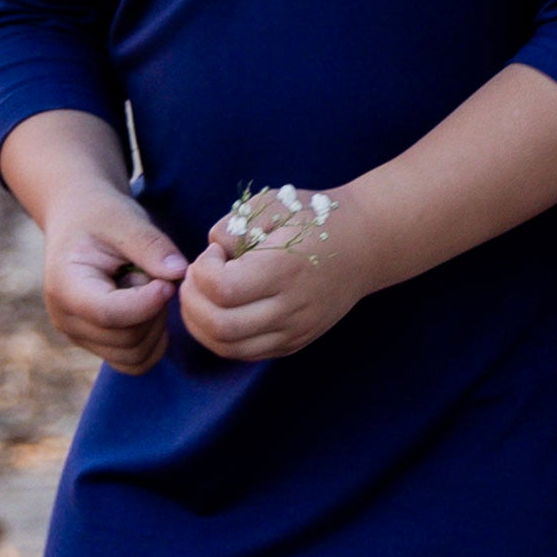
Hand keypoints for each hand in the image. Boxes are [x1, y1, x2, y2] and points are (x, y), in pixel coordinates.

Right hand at [37, 177, 188, 372]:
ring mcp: (80, 337)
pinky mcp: (96, 344)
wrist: (78, 220)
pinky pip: (135, 361)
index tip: (169, 281)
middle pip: (127, 338)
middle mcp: (66, 320)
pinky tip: (151, 307)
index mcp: (65, 286)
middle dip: (155, 310)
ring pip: (135, 356)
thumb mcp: (124, 218)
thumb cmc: (100, 215)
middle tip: (156, 275)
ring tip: (147, 288)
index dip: (147, 303)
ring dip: (155, 325)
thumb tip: (179, 273)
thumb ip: (151, 245)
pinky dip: (153, 340)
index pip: (109, 313)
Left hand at [179, 183, 374, 365]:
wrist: (365, 244)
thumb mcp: (275, 203)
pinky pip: (243, 353)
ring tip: (201, 294)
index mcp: (285, 269)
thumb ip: (235, 224)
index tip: (213, 253)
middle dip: (191, 300)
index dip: (202, 270)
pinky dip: (218, 337)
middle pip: (219, 325)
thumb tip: (212, 251)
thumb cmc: (316, 217)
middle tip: (196, 276)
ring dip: (199, 323)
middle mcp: (291, 307)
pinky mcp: (293, 344)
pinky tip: (218, 310)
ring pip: (227, 348)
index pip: (222, 289)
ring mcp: (294, 331)